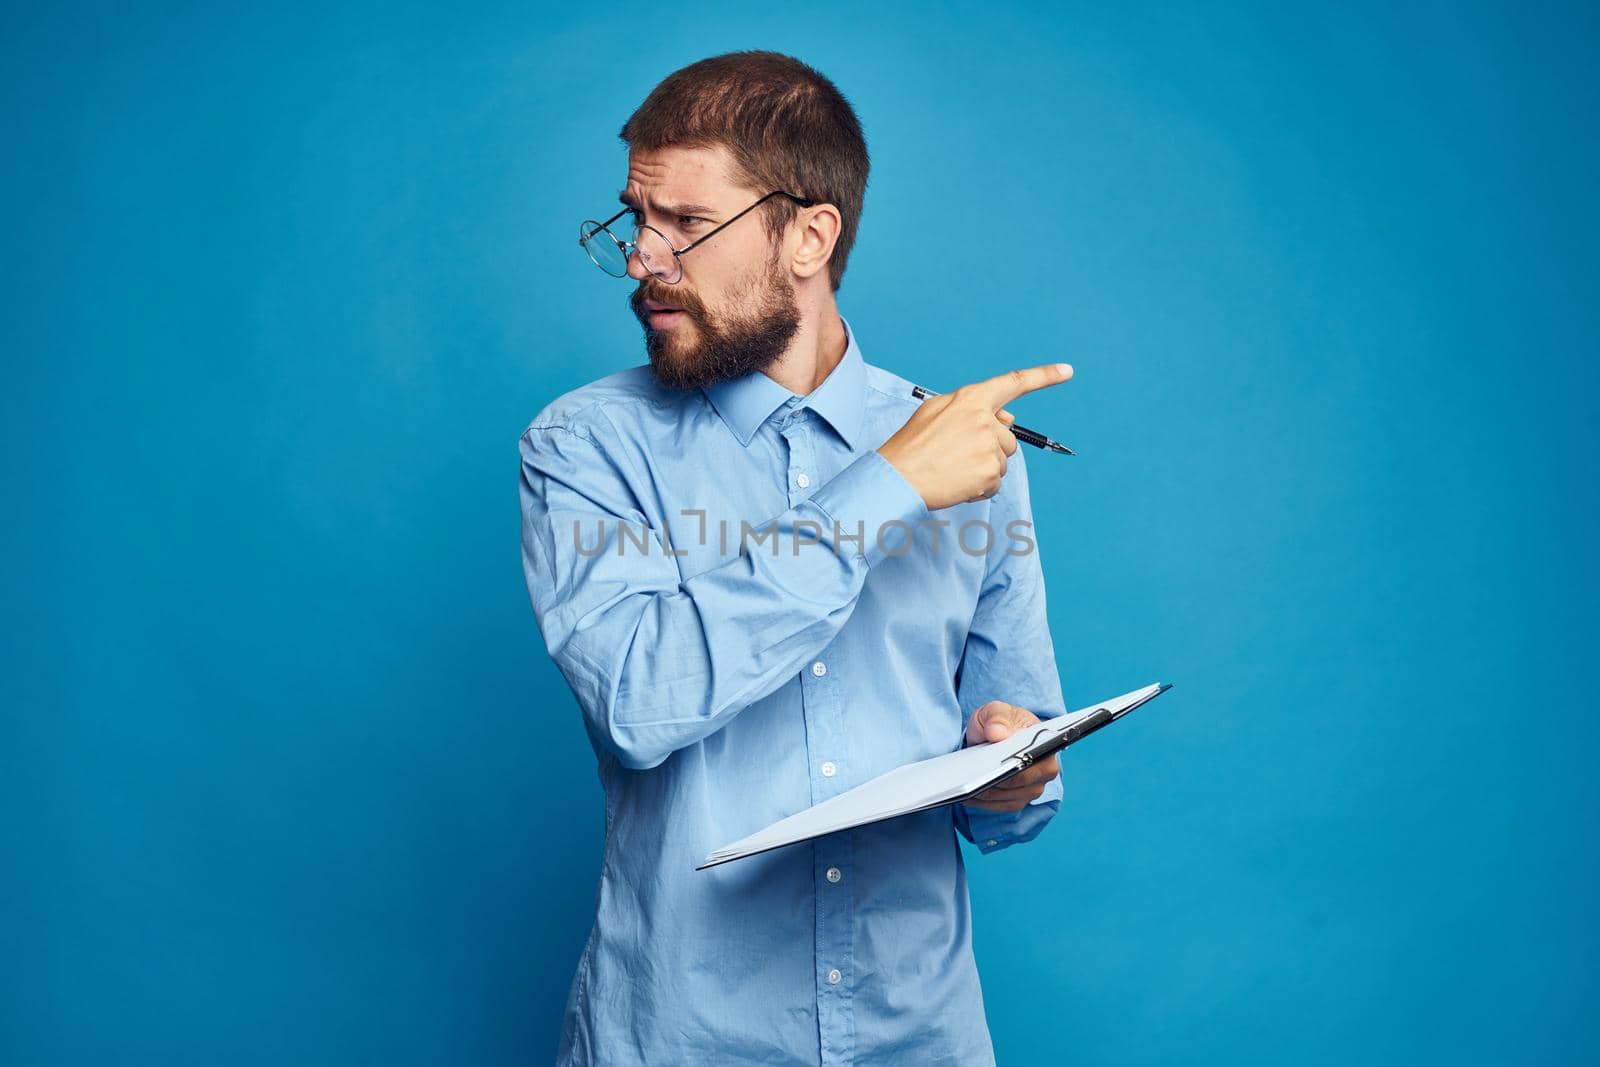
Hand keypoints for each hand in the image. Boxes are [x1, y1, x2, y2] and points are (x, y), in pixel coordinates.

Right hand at [877, 363, 1071, 510]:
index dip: (1043, 376)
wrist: (897, 477)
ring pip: (1003, 461)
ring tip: (953, 470)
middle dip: (990, 449)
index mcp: (971, 399)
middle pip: (1008, 438)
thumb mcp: (934, 412)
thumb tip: (1008, 419)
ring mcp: (990, 446)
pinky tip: (957, 484)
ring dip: (984, 469)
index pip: (1013, 383)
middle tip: (957, 456)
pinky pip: (996, 482)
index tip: (1067, 371)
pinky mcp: (991, 472)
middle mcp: (985, 419)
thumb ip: (971, 408)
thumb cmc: (911, 446)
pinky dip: (980, 487)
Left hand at [961, 701, 1059, 811]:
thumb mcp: (996, 711)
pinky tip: (968, 796)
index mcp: (1047, 744)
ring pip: (1010, 798)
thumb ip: (997, 718)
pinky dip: (984, 803)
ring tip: (967, 789)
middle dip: (998, 782)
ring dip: (988, 795)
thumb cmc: (1000, 721)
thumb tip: (997, 733)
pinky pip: (1002, 806)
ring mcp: (1033, 787)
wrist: (994, 734)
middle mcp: (1046, 769)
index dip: (1018, 764)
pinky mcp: (1018, 799)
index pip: (1036, 759)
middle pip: (1022, 783)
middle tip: (975, 780)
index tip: (998, 765)